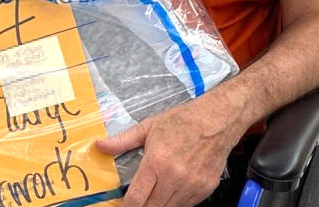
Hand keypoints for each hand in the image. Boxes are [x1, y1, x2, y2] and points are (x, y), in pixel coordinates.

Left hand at [95, 93, 245, 206]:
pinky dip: (176, 202)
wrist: (217, 120)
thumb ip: (123, 140)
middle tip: (137, 201)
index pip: (137, 198)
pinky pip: (186, 205)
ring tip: (153, 197)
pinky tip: (171, 193)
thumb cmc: (183, 121)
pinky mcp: (205, 189)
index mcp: (157, 162)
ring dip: (159, 205)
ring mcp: (192, 186)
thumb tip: (100, 145)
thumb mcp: (149, 126)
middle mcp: (175, 178)